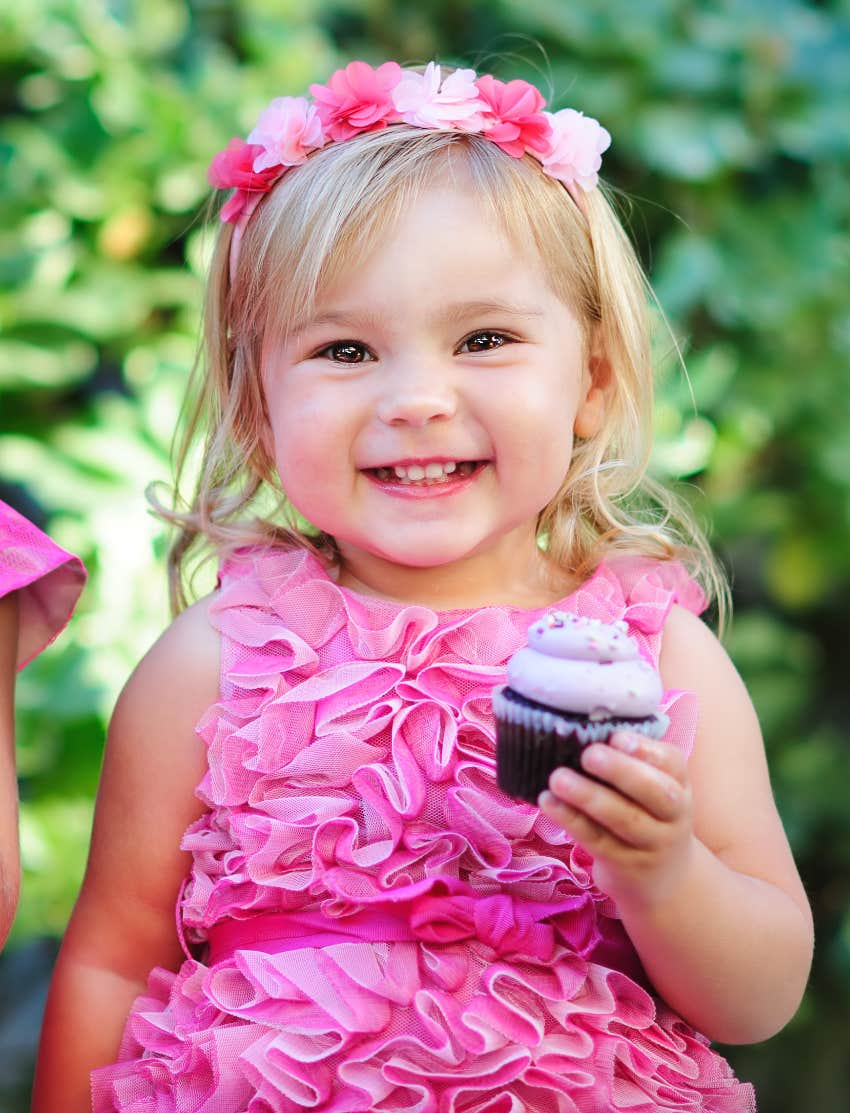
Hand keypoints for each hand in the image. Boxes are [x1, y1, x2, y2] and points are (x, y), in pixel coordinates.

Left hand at [538, 731, 694, 907]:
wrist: (665, 879)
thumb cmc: (647, 815)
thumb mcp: (652, 788)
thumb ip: (629, 761)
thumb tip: (581, 727)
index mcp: (679, 784)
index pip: (672, 763)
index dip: (646, 749)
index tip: (617, 737)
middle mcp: (673, 814)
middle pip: (656, 792)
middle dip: (622, 771)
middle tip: (588, 754)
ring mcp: (652, 843)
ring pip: (624, 819)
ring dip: (588, 797)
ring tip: (557, 778)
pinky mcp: (626, 865)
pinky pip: (598, 840)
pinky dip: (572, 820)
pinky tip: (549, 802)